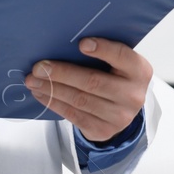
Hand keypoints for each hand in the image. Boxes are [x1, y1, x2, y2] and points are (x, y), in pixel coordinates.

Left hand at [24, 37, 152, 142]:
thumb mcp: (118, 63)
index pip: (123, 57)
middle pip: (93, 82)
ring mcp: (119, 116)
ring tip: (33, 80)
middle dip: (62, 73)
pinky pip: (74, 115)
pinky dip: (54, 103)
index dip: (103, 50)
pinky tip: (41, 94)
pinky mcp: (103, 130)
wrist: (122, 110)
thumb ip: (102, 54)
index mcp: (139, 71)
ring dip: (52, 89)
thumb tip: (64, 43)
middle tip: (40, 67)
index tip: (82, 43)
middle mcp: (133, 95)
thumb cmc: (115, 77)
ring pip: (80, 100)